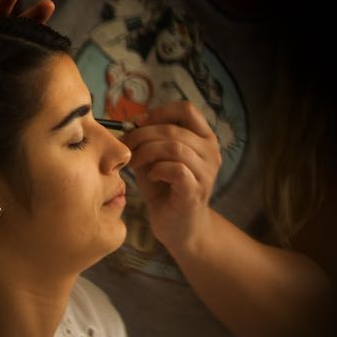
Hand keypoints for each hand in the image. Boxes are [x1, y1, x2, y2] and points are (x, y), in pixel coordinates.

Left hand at [122, 101, 221, 251]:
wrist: (177, 227)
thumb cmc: (164, 190)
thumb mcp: (153, 159)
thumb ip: (146, 140)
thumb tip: (130, 122)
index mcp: (203, 138)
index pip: (186, 109)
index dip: (159, 112)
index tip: (138, 124)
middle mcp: (211, 152)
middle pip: (174, 128)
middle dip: (143, 135)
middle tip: (126, 146)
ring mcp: (207, 172)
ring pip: (175, 147)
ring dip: (147, 152)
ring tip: (135, 163)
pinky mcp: (196, 190)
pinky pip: (176, 169)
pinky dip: (157, 169)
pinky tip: (151, 177)